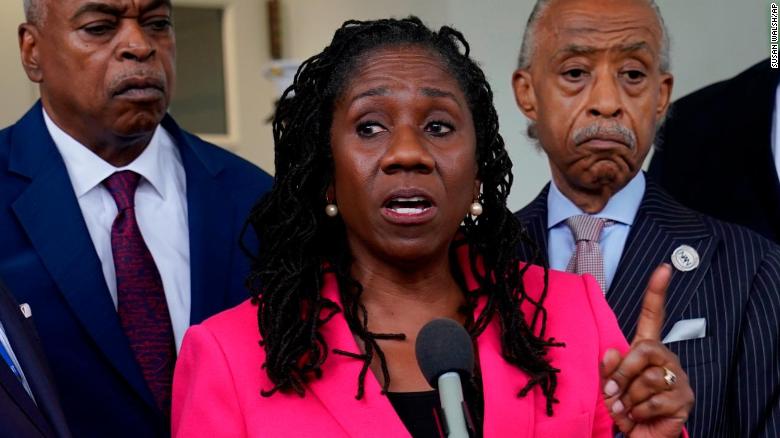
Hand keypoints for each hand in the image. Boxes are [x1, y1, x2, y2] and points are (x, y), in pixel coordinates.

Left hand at [600, 264, 693, 436]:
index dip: (657, 292)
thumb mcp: (609, 384)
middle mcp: (666, 358)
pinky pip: (654, 400)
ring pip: (648, 378)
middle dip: (623, 372)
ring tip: (626, 407)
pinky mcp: (684, 400)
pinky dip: (638, 411)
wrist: (638, 435)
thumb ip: (608, 367)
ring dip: (628, 397)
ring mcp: (678, 378)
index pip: (654, 315)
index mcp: (647, 348)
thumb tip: (612, 352)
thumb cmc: (623, 406)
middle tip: (611, 392)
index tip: (663, 268)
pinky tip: (637, 416)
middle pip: (644, 350)